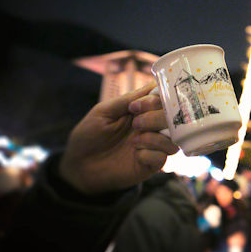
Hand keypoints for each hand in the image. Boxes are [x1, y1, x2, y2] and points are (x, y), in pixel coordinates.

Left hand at [59, 82, 177, 193]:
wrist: (78, 165)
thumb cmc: (88, 135)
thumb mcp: (103, 112)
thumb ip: (127, 100)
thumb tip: (152, 86)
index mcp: (141, 112)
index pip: (162, 100)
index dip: (157, 100)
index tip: (138, 106)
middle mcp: (150, 127)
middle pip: (172, 118)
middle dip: (156, 118)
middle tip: (136, 124)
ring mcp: (152, 147)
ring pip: (172, 139)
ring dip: (155, 138)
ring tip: (135, 141)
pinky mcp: (149, 165)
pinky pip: (163, 157)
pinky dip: (151, 154)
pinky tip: (136, 155)